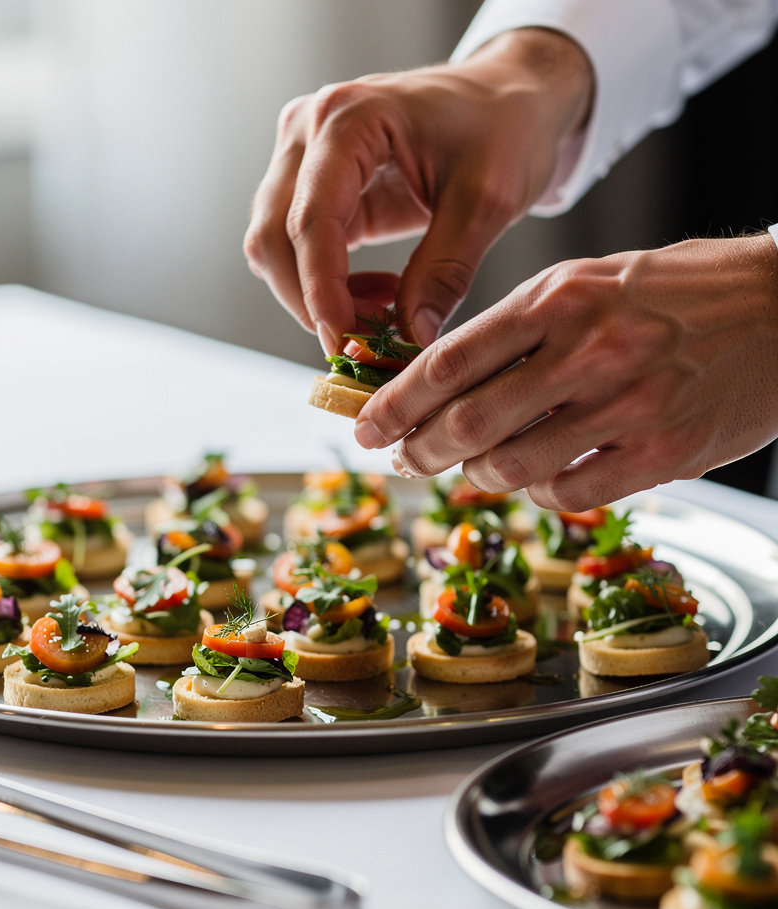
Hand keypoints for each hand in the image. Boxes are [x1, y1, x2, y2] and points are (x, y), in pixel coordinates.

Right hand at [243, 28, 591, 352]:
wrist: (509, 97)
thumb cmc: (504, 127)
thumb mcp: (488, 201)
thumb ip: (445, 271)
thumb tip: (411, 338)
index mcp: (348, 119)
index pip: (310, 220)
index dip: (321, 291)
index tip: (345, 341)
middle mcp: (309, 129)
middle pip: (273, 237)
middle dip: (312, 302)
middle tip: (366, 341)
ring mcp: (302, 154)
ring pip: (273, 247)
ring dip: (315, 296)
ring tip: (384, 310)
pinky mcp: (311, 182)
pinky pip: (294, 247)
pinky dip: (325, 284)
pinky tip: (377, 292)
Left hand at [354, 235, 777, 509]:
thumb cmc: (675, 294)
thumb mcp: (586, 283)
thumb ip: (514, 331)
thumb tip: (439, 387)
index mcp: (558, 298)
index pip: (447, 360)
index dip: (392, 404)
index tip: (364, 428)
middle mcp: (587, 349)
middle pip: (466, 422)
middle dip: (418, 450)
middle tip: (403, 459)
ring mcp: (627, 405)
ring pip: (510, 465)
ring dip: (474, 475)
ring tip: (469, 467)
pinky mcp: (662, 454)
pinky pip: (567, 494)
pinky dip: (537, 494)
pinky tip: (538, 479)